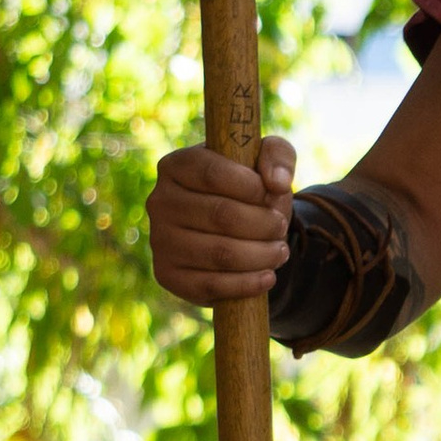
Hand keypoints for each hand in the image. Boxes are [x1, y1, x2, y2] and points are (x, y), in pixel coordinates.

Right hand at [148, 133, 295, 304]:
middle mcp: (160, 201)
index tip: (274, 194)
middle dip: (264, 224)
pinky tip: (267, 277)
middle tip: (280, 227)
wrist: (235, 231)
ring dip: (262, 255)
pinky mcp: (167, 275)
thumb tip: (275, 182)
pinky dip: (247, 284)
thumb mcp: (267, 161)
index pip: (212, 173)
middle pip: (221, 215)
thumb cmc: (250, 189)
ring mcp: (160, 240)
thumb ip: (278, 155)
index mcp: (176, 165)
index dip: (252, 186)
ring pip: (221, 253)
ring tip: (279, 252)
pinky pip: (211, 285)